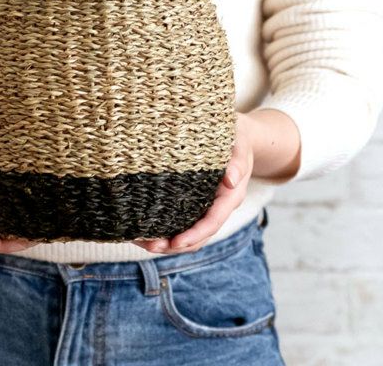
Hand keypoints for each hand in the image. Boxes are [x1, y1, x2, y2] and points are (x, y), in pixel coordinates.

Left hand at [131, 111, 254, 254]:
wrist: (241, 137)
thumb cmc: (237, 138)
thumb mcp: (238, 145)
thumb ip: (236, 161)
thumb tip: (231, 180)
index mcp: (230, 197)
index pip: (212, 222)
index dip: (194, 235)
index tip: (175, 242)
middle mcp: (219, 206)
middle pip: (199, 235)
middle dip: (175, 244)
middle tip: (149, 246)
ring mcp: (208, 206)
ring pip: (189, 232)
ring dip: (167, 241)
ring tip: (141, 241)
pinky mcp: (196, 202)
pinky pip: (183, 221)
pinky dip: (166, 228)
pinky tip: (146, 227)